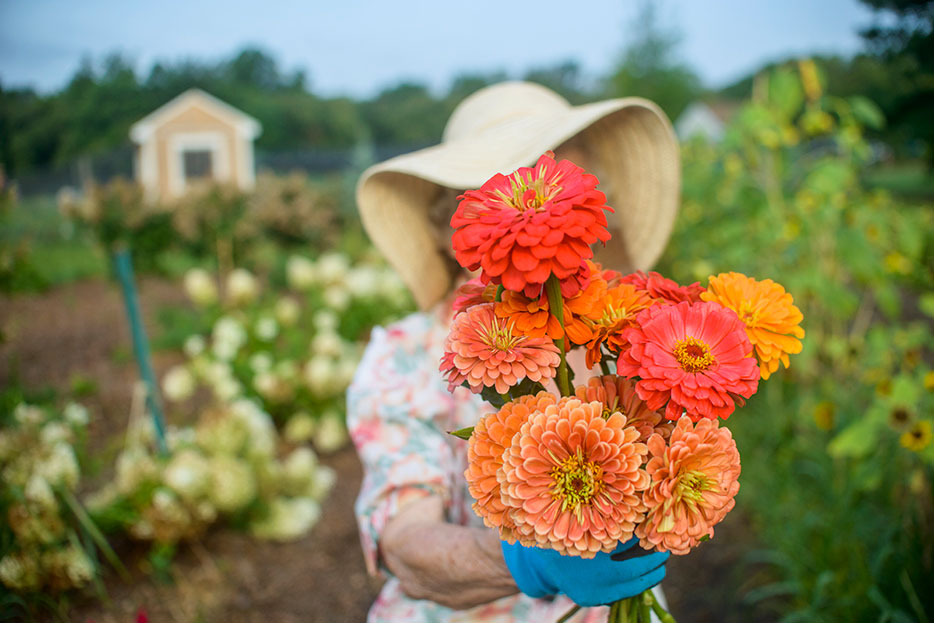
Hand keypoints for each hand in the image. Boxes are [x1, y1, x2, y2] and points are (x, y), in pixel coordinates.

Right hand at [500, 538, 668, 606]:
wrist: (537, 556)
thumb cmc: (563, 535)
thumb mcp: (587, 527)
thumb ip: (612, 528)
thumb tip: (640, 520)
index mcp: (594, 566)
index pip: (631, 564)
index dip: (650, 555)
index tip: (662, 545)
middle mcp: (593, 585)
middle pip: (633, 580)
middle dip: (652, 569)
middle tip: (665, 556)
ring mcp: (591, 596)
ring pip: (627, 589)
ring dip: (644, 578)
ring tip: (657, 566)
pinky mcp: (589, 599)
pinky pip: (617, 593)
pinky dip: (629, 583)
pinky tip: (638, 573)